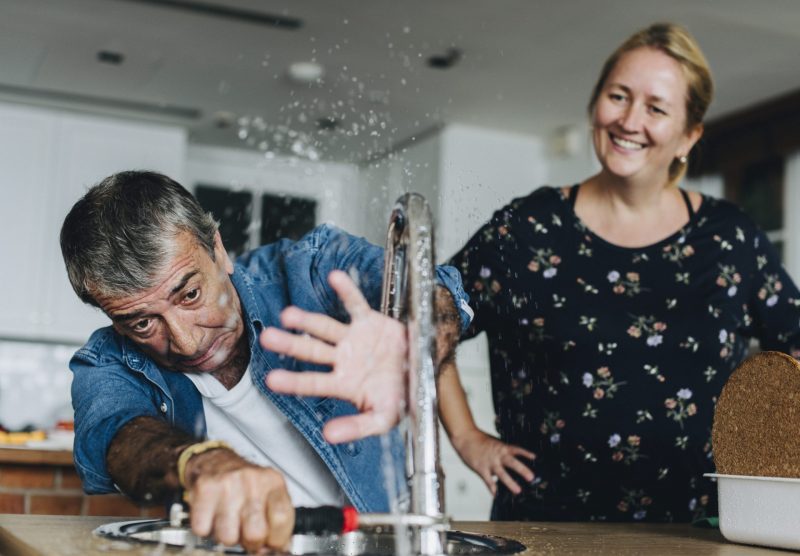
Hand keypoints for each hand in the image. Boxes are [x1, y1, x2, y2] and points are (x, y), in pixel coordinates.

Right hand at [183, 448, 294, 552]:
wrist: (214, 461)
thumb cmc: (244, 483)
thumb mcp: (269, 494)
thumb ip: (277, 521)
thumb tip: (279, 548)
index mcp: (273, 482)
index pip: (282, 518)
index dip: (276, 539)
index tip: (270, 542)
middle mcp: (252, 481)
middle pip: (255, 533)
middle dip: (251, 542)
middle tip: (246, 533)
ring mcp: (228, 484)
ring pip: (228, 537)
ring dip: (227, 536)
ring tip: (228, 522)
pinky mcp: (205, 489)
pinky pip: (203, 529)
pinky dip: (206, 529)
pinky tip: (213, 516)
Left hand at [260, 270, 407, 443]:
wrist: (424, 375)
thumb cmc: (401, 399)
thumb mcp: (382, 419)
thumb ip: (356, 427)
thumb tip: (328, 435)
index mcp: (343, 384)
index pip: (312, 383)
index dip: (293, 381)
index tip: (271, 380)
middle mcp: (342, 359)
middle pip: (311, 351)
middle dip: (290, 344)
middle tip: (268, 338)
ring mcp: (353, 339)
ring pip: (325, 327)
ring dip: (308, 320)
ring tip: (289, 315)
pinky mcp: (369, 322)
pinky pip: (355, 304)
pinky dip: (346, 291)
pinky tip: (334, 277)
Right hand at [451, 428, 535, 494]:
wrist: (465, 437)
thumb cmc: (479, 440)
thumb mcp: (494, 442)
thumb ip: (503, 451)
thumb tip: (512, 457)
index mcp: (502, 447)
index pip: (516, 450)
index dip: (526, 453)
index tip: (535, 458)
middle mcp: (497, 455)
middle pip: (512, 462)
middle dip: (522, 470)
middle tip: (531, 477)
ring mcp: (489, 462)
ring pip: (502, 474)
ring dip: (510, 483)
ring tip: (517, 490)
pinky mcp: (481, 468)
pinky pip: (488, 480)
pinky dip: (492, 488)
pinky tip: (496, 494)